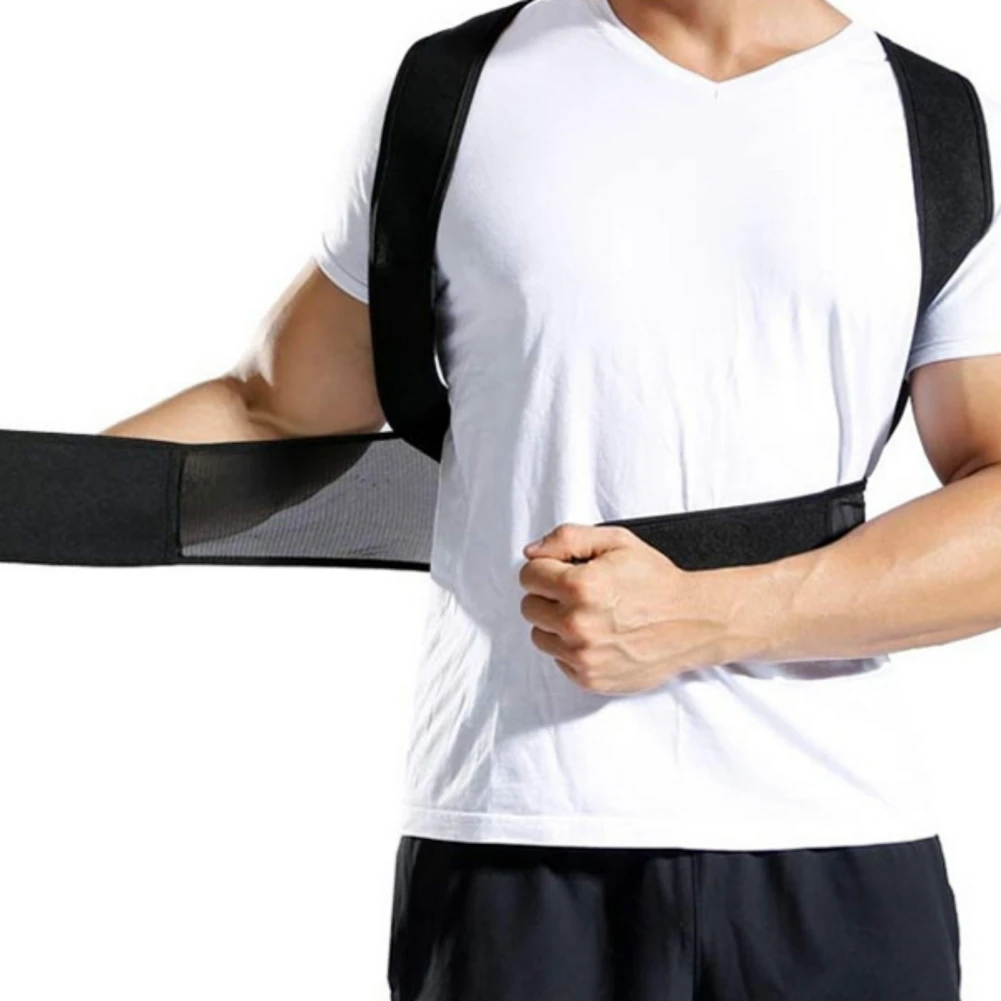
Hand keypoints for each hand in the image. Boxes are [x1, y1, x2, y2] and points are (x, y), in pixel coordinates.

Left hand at [518, 522, 740, 694]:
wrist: (692, 622)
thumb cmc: (656, 581)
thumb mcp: (616, 542)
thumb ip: (567, 538)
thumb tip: (531, 552)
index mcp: (580, 587)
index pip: (528, 575)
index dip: (546, 568)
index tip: (563, 570)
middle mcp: (577, 625)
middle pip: (529, 606)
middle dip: (548, 595)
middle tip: (578, 593)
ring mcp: (583, 656)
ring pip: (540, 635)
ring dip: (556, 624)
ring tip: (589, 615)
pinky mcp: (590, 679)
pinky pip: (559, 660)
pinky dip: (571, 648)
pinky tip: (598, 636)